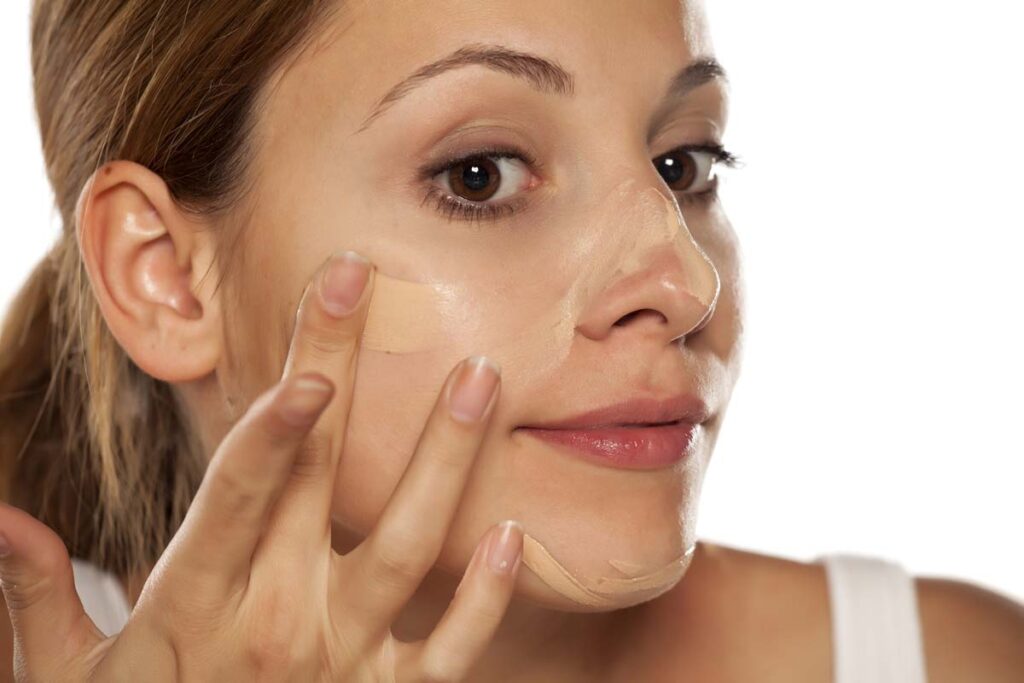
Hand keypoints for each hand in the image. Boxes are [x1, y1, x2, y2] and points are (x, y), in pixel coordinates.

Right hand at [0, 250, 522, 681]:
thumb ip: (33, 602)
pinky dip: (485, 596)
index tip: (305, 359)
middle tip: (362, 284)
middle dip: (338, 373)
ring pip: (405, 548)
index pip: (235, 496)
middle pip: (316, 481)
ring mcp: (344, 667)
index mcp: (195, 609)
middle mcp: (277, 625)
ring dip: (444, 460)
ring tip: (479, 378)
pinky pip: (451, 650)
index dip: (270, 426)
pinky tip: (511, 531)